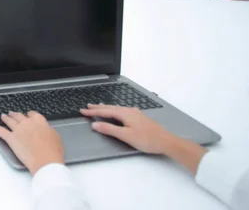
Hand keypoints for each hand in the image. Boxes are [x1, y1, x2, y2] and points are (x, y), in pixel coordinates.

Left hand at [0, 111, 63, 174]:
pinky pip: (0, 131)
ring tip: (3, 116)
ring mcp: (18, 130)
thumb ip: (48, 130)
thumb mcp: (55, 137)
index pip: (32, 114)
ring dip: (5, 117)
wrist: (46, 161)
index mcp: (39, 121)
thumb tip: (45, 129)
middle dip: (15, 114)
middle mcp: (27, 123)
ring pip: (9, 120)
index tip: (28, 115)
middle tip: (12, 113)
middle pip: (19, 116)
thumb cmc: (52, 152)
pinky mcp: (11, 139)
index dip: (29, 114)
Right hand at [80, 104, 206, 174]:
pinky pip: (122, 111)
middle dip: (97, 107)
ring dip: (106, 108)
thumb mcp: (126, 136)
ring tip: (97, 107)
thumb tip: (95, 124)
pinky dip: (114, 110)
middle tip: (86, 107)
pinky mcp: (139, 117)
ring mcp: (135, 113)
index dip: (93, 112)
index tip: (82, 111)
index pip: (105, 111)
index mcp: (125, 113)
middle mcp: (129, 110)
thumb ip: (109, 129)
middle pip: (110, 107)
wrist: (166, 141)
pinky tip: (115, 112)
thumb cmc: (147, 139)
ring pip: (116, 108)